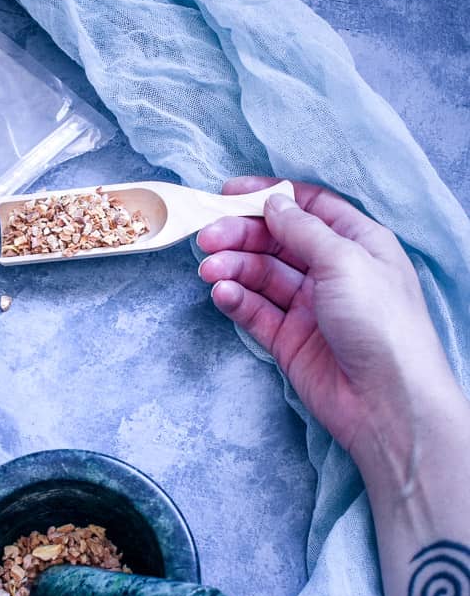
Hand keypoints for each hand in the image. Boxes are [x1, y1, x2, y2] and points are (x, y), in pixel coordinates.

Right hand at [197, 178, 458, 461]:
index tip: (230, 193)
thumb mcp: (345, 259)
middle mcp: (333, 271)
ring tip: (209, 270)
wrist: (388, 402)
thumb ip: (303, 229)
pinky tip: (223, 293)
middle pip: (277, 241)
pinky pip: (257, 312)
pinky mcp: (290, 341)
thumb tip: (274, 202)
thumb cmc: (382, 322)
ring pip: (262, 276)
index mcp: (357, 243)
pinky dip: (237, 300)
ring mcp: (310, 307)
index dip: (270, 197)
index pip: (308, 208)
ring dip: (234, 268)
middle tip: (207, 236)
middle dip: (241, 235)